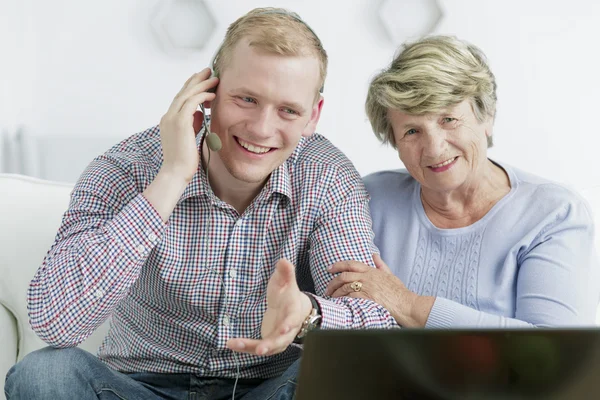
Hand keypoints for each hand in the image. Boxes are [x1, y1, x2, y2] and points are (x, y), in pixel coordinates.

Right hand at [159, 68, 218, 182]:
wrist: (175, 172)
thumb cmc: (184, 160)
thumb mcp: (189, 137)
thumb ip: (192, 123)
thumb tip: (199, 112)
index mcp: (168, 120)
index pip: (180, 98)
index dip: (190, 86)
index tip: (201, 79)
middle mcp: (168, 116)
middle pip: (182, 92)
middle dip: (196, 80)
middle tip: (208, 70)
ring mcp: (172, 118)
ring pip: (187, 94)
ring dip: (201, 85)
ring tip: (214, 78)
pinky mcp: (179, 123)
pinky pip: (191, 103)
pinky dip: (202, 96)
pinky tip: (212, 94)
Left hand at [227, 259, 311, 355]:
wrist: (295, 309)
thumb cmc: (288, 294)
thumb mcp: (287, 282)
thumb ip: (286, 272)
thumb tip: (283, 260)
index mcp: (293, 312)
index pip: (293, 319)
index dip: (289, 325)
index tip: (283, 329)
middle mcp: (289, 329)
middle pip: (282, 340)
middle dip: (271, 344)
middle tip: (260, 349)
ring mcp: (279, 338)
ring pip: (268, 347)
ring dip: (253, 348)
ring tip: (235, 344)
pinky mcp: (269, 342)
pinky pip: (257, 347)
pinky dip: (245, 347)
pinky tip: (231, 343)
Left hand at [325, 254, 428, 326]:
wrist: (407, 305)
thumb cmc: (400, 292)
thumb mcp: (391, 275)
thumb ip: (381, 265)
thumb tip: (374, 255)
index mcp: (372, 271)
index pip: (351, 264)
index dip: (338, 265)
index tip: (329, 268)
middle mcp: (368, 277)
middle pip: (344, 276)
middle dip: (332, 282)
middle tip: (327, 289)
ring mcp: (367, 287)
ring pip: (345, 287)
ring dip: (336, 292)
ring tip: (332, 297)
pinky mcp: (367, 298)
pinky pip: (350, 296)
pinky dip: (343, 299)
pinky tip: (340, 303)